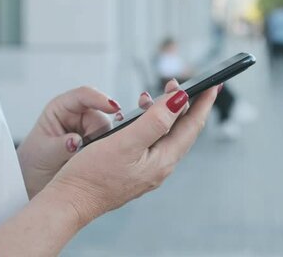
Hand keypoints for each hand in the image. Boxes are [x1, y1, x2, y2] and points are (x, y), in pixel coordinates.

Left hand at [17, 87, 121, 198]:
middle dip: (100, 133)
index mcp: (61, 108)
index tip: (113, 108)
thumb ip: (60, 146)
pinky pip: (109, 144)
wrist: (35, 180)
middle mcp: (78, 115)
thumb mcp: (44, 153)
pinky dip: (105, 153)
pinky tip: (94, 161)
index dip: (100, 99)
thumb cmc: (34, 161)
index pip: (83, 95)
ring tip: (83, 160)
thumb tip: (77, 141)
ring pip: (108, 132)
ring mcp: (89, 129)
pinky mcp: (98, 142)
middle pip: (101, 116)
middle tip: (88, 151)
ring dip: (102, 146)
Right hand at [45, 81, 219, 225]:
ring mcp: (148, 170)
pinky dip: (152, 125)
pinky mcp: (135, 170)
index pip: (192, 126)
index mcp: (162, 160)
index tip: (214, 83)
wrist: (69, 201)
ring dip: (165, 112)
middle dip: (183, 104)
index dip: (203, 103)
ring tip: (154, 96)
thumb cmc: (92, 174)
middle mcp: (160, 166)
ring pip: (166, 135)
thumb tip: (180, 101)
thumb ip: (154, 121)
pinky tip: (140, 118)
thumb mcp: (125, 142)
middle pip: (182, 130)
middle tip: (176, 82)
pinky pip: (152, 143)